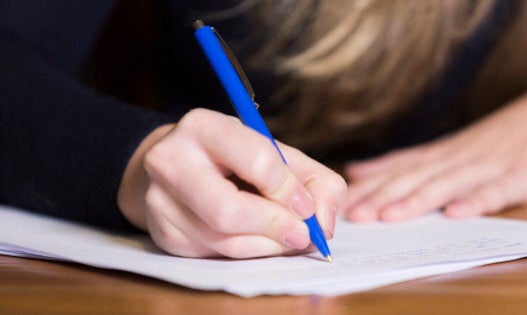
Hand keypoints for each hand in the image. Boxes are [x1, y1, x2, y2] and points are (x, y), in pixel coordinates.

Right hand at [117, 109, 345, 257]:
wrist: (178, 165)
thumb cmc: (236, 157)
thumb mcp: (277, 153)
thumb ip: (315, 181)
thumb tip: (323, 224)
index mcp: (203, 126)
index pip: (257, 162)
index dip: (290, 191)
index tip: (307, 207)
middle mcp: (171, 160)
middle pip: (229, 211)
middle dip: (276, 227)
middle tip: (303, 234)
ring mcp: (160, 201)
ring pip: (224, 240)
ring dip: (267, 245)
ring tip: (285, 236)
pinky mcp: (163, 234)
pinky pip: (215, 255)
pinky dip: (248, 252)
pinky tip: (258, 239)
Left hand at [343, 72, 526, 221]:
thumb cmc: (505, 136)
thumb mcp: (450, 147)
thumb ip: (407, 161)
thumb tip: (359, 170)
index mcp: (441, 155)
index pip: (395, 171)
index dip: (365, 189)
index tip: (336, 203)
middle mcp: (458, 158)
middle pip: (414, 179)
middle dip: (380, 198)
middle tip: (351, 216)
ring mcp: (489, 166)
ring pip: (447, 184)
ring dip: (417, 200)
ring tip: (389, 217)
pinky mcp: (523, 175)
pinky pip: (498, 191)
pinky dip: (478, 201)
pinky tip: (458, 213)